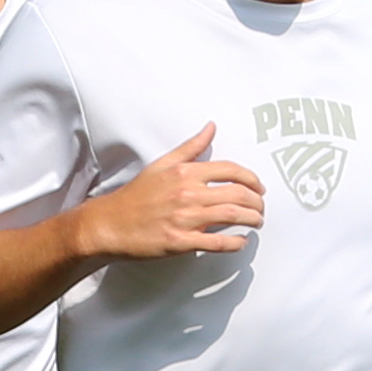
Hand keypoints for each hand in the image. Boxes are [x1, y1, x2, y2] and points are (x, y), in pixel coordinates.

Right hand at [80, 124, 265, 259]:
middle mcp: (188, 193)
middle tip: (261, 208)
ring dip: (252, 220)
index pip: (231, 171)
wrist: (110, 224)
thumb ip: (190, 147)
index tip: (259, 188)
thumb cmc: (135, 196)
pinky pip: (217, 242)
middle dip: (257, 202)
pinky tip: (241, 242)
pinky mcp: (180, 242)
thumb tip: (211, 127)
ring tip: (257, 222)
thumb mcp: (162, 164)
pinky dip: (235, 243)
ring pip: (232, 216)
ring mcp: (185, 218)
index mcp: (185, 172)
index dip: (252, 179)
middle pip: (238, 194)